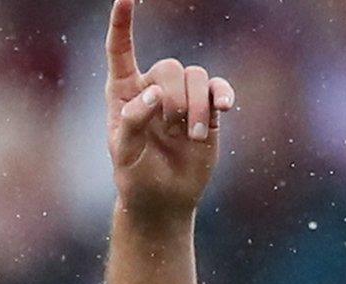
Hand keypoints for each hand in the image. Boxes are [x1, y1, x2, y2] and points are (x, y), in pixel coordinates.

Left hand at [105, 0, 233, 221]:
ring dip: (197, 105)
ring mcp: (181, 96)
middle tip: (173, 128)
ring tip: (193, 136)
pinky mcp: (206, 107)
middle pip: (169, 67)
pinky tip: (225, 109)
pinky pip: (218, 87)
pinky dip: (222, 95)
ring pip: (196, 75)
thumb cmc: (135, 176)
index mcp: (123, 93)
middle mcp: (152, 88)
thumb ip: (132, 122)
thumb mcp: (124, 154)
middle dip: (175, 96)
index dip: (122, 24)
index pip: (120, 51)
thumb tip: (154, 94)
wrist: (164, 197)